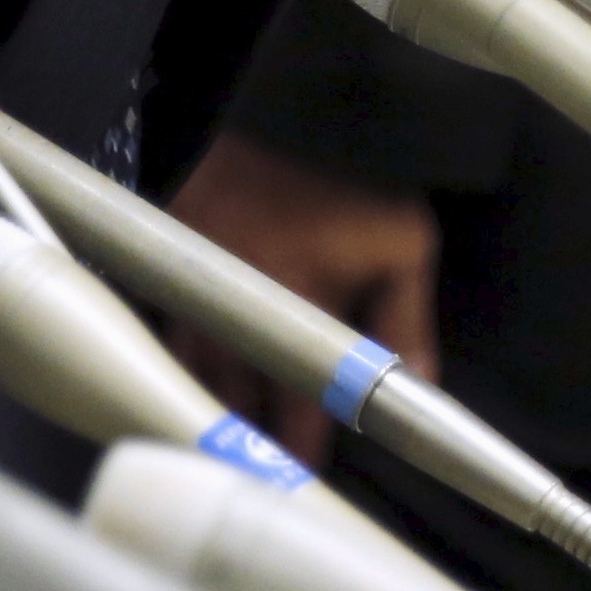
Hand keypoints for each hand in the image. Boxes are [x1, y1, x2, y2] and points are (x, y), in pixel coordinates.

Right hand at [165, 130, 440, 463]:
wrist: (282, 105)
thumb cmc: (350, 178)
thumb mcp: (402, 245)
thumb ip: (406, 327)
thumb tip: (418, 393)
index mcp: (295, 319)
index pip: (295, 418)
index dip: (304, 457)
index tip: (309, 485)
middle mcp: (236, 319)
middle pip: (236, 413)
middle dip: (253, 448)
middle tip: (268, 478)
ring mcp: (195, 296)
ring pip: (197, 381)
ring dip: (215, 415)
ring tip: (230, 449)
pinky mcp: (172, 272)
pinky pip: (172, 341)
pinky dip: (185, 369)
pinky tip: (192, 388)